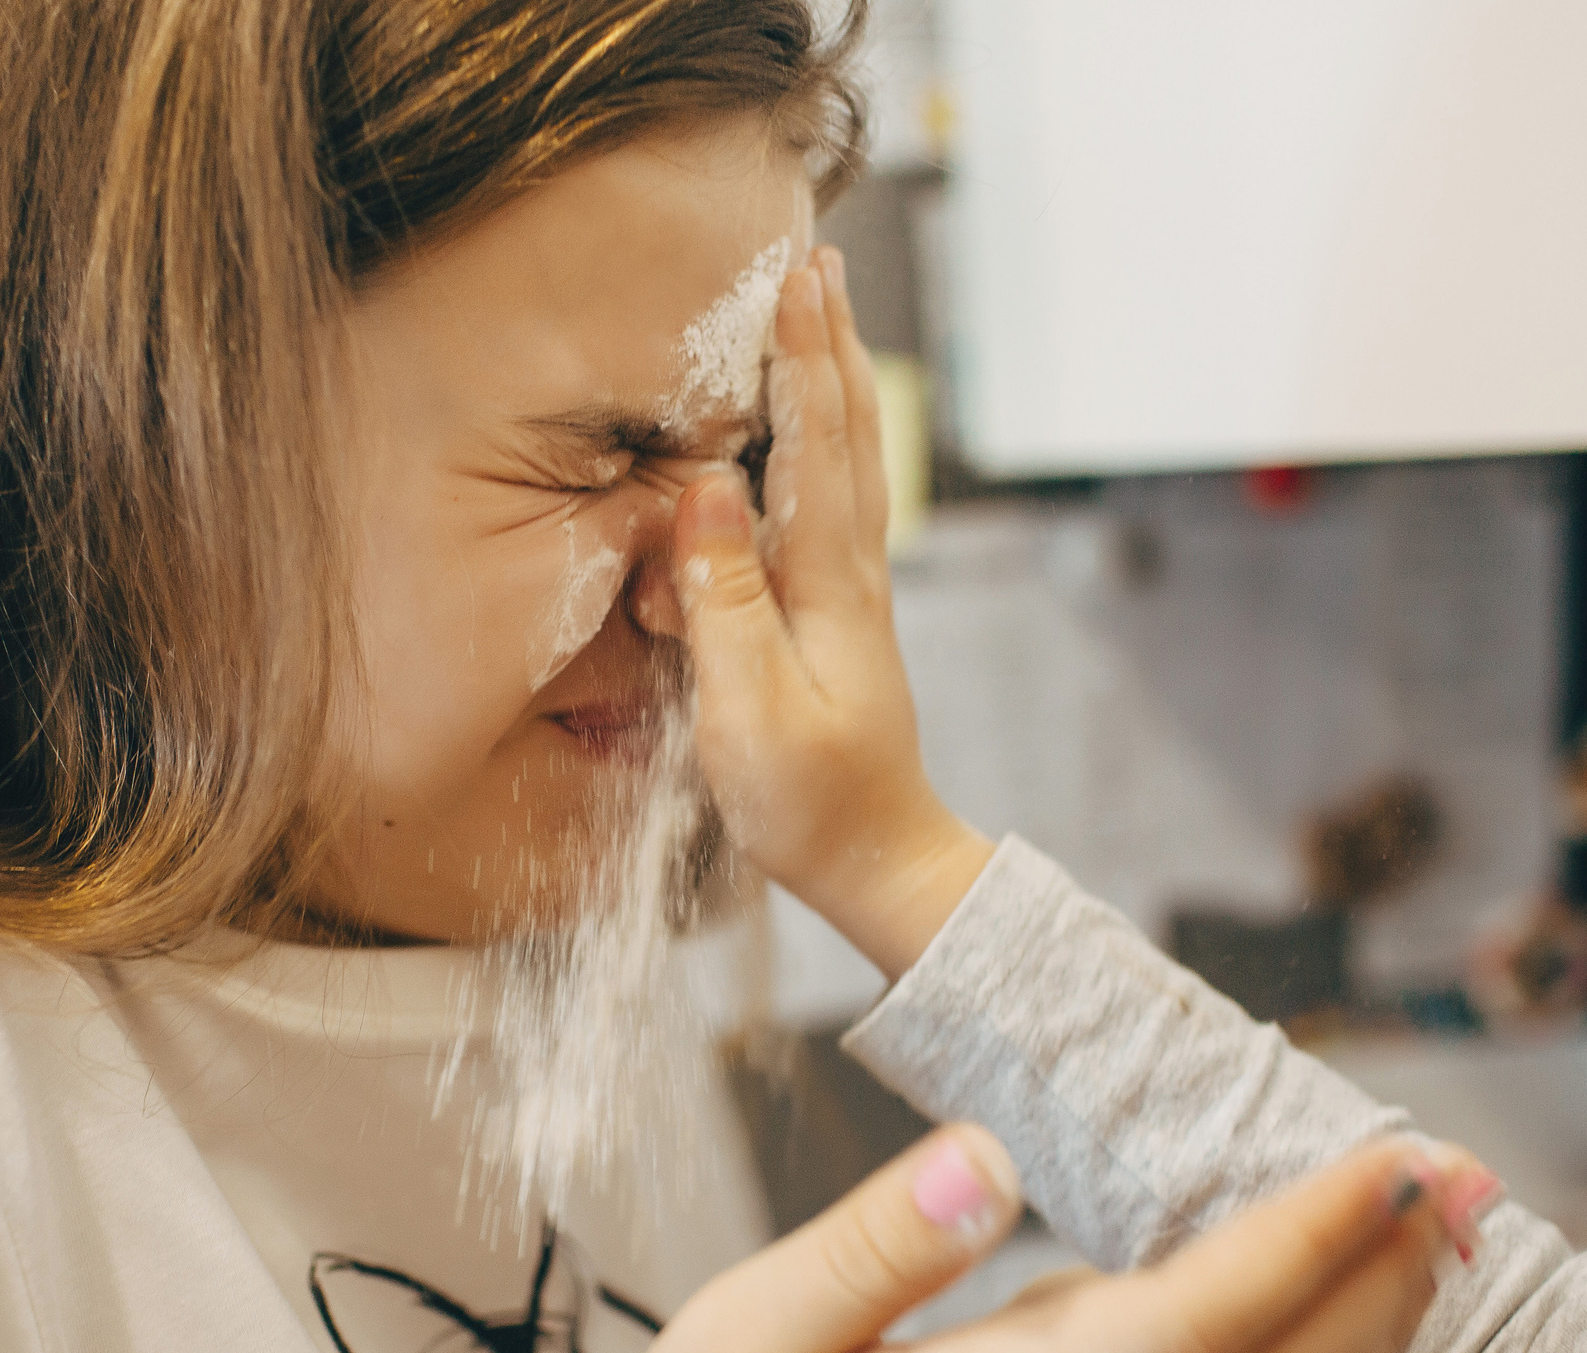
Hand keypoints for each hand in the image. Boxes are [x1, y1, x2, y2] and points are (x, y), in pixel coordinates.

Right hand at [663, 248, 990, 977]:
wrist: (879, 857)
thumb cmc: (809, 800)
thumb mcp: (748, 710)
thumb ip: (725, 601)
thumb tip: (707, 492)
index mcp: (829, 585)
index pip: (817, 446)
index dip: (802, 357)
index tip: (793, 276)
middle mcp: (851, 572)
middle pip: (847, 432)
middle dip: (829, 342)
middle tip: (817, 259)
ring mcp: (852, 590)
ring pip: (850, 461)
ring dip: (835, 380)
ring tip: (820, 313)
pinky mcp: (840, 613)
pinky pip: (835, 502)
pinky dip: (828, 441)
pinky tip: (812, 429)